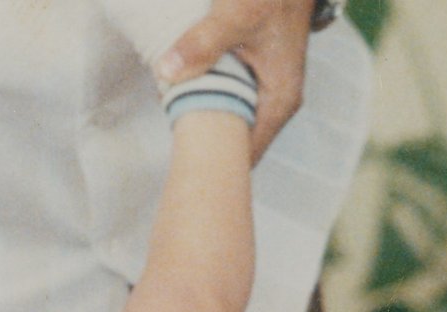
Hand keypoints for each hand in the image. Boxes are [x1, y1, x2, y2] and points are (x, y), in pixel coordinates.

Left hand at [159, 0, 314, 156]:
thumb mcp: (236, 16)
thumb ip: (203, 43)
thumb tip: (167, 72)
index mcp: (279, 101)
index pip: (247, 153)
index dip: (216, 161)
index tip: (184, 161)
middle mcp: (276, 103)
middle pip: (238, 141)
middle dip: (206, 143)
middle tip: (171, 137)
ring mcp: (267, 90)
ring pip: (232, 118)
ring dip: (204, 117)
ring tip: (172, 113)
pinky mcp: (256, 76)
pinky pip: (230, 98)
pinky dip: (208, 96)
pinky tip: (184, 90)